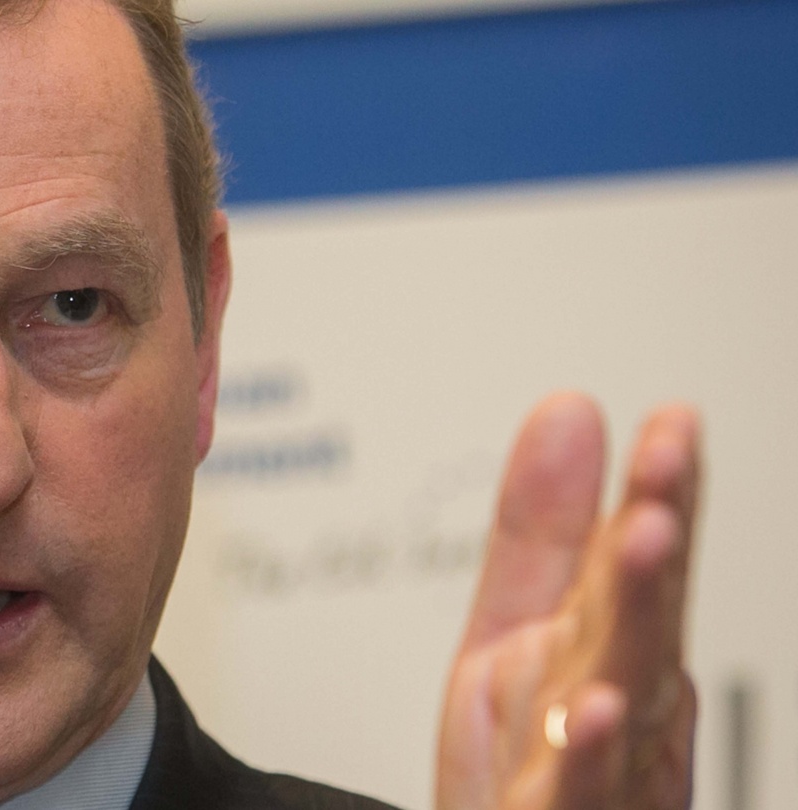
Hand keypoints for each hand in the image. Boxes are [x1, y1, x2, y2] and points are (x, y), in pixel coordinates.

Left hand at [437, 393, 700, 808]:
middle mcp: (622, 705)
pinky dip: (583, 757)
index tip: (672, 420)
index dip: (660, 488)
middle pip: (641, 614)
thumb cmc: (522, 764)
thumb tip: (569, 407)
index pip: (641, 557)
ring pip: (623, 692)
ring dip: (638, 618)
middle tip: (668, 458)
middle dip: (655, 533)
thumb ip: (544, 531)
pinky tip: (590, 711)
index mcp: (612, 647)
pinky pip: (573, 794)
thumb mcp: (518, 629)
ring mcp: (601, 771)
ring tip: (648, 539)